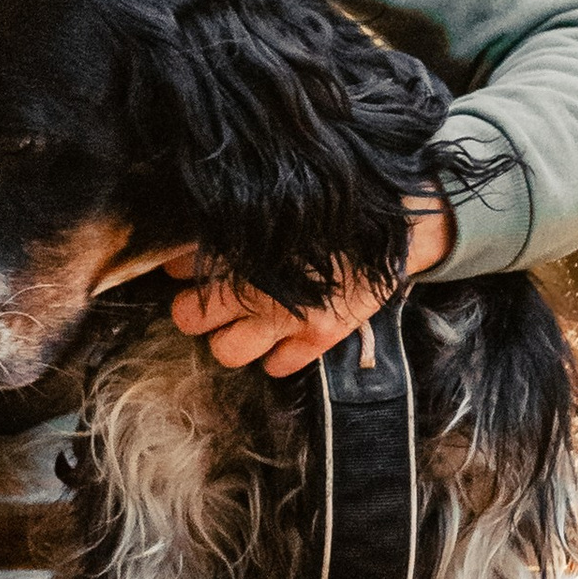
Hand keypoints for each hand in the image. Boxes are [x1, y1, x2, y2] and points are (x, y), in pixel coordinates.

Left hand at [163, 202, 453, 375]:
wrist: (397, 225)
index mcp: (242, 245)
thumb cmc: (332, 212)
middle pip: (189, 318)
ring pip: (226, 352)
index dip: (180, 269)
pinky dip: (276, 356)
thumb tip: (183, 248)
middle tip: (213, 301)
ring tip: (246, 322)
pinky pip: (276, 367)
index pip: (181, 267)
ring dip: (232, 339)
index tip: (187, 267)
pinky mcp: (319, 337)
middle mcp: (257, 283)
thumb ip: (232, 227)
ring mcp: (288, 316)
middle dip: (195, 310)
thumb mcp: (279, 211)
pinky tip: (284, 335)